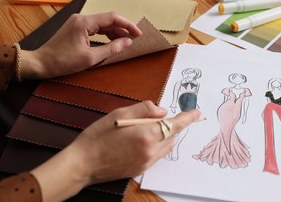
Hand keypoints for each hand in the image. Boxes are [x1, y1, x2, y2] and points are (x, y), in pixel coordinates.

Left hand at [20, 12, 140, 78]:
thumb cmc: (62, 61)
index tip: (138, 33)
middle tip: (134, 38)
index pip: (112, 18)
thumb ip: (111, 49)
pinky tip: (111, 42)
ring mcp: (77, 22)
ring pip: (101, 24)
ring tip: (125, 42)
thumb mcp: (90, 58)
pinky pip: (94, 28)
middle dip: (122, 28)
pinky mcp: (75, 28)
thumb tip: (127, 42)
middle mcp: (81, 18)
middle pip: (108, 19)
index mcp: (84, 22)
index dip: (128, 24)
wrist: (41, 63)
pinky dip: (104, 34)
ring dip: (114, 32)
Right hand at [31, 101, 200, 200]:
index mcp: (145, 135)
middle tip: (154, 117)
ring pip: (165, 146)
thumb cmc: (98, 136)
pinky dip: (155, 145)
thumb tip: (162, 111)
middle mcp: (150, 151)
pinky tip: (139, 140)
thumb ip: (144, 109)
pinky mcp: (140, 169)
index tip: (196, 113)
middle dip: (169, 125)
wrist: (84, 163)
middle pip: (171, 135)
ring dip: (163, 135)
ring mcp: (146, 162)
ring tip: (144, 128)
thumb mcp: (119, 113)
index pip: (174, 124)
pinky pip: (156, 155)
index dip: (187, 118)